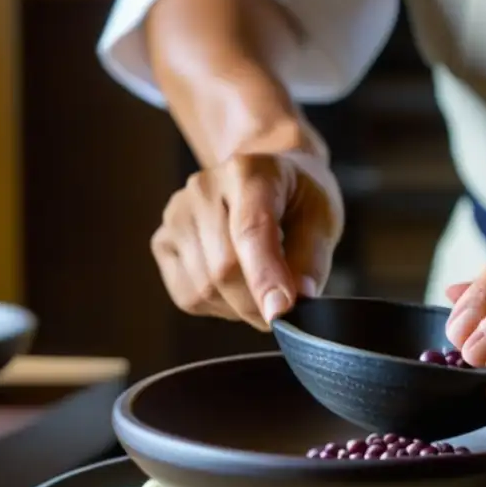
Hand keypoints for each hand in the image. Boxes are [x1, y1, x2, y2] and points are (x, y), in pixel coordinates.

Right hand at [151, 149, 342, 330]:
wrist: (266, 180)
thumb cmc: (297, 200)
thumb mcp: (322, 219)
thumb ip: (311, 259)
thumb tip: (295, 301)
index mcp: (249, 172)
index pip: (250, 230)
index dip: (265, 277)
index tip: (280, 314)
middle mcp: (204, 188)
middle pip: (224, 268)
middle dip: (258, 302)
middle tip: (284, 305)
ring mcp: (177, 215)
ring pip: (204, 289)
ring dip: (239, 306)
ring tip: (260, 283)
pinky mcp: (162, 243)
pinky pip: (188, 296)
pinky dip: (218, 305)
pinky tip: (235, 285)